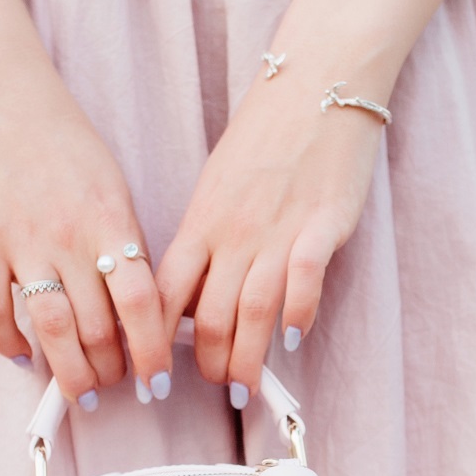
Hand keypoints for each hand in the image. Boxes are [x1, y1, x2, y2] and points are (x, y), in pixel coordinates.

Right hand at [0, 59, 171, 404]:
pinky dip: (9, 343)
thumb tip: (141, 306)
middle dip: (110, 369)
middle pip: (97, 328)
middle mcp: (69, 235)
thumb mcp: (111, 182)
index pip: (142, 303)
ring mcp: (20, 240)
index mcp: (111, 218)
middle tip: (112, 383)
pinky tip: (23, 355)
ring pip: (52, 330)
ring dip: (69, 371)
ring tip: (78, 388)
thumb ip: (125, 240)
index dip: (151, 351)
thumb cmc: (60, 136)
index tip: (155, 380)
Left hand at [155, 65, 382, 401]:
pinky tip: (291, 340)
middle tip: (217, 388)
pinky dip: (297, 316)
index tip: (155, 377)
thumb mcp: (217, 189)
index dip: (156, 342)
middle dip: (209, 364)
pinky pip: (303, 282)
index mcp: (200, 223)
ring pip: (252, 311)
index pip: (165, 294)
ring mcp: (276, 230)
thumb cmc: (265, 139)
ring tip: (246, 390)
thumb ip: (205, 243)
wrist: (316, 85)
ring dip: (246, 359)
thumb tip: (192, 299)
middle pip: (210, 316)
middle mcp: (233, 233)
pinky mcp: (320, 225)